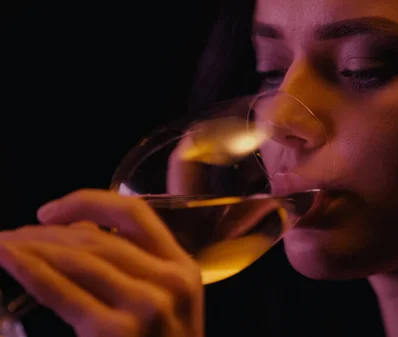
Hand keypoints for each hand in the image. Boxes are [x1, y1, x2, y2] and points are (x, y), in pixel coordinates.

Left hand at [0, 189, 203, 336]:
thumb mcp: (165, 306)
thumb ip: (135, 268)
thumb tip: (77, 230)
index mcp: (183, 269)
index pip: (136, 214)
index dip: (88, 201)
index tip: (50, 211)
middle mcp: (169, 282)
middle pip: (99, 236)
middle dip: (47, 231)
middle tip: (12, 235)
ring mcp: (145, 307)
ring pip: (78, 256)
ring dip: (32, 247)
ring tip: (4, 246)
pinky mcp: (116, 333)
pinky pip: (61, 290)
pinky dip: (29, 270)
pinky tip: (6, 258)